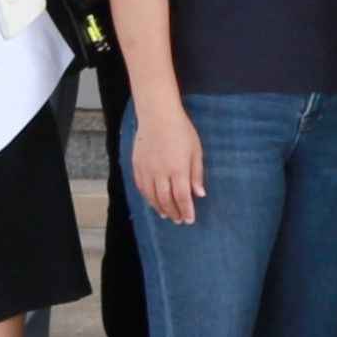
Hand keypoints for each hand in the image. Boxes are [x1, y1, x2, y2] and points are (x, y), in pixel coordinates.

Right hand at [130, 108, 206, 226]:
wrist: (157, 116)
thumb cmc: (181, 131)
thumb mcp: (196, 150)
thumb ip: (196, 174)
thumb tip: (200, 194)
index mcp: (178, 169)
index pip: (182, 197)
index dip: (186, 210)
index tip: (190, 220)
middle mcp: (161, 172)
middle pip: (166, 200)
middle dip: (174, 213)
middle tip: (179, 221)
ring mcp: (147, 170)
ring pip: (152, 196)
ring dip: (160, 208)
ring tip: (167, 215)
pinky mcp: (137, 166)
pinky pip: (141, 187)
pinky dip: (147, 198)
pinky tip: (153, 202)